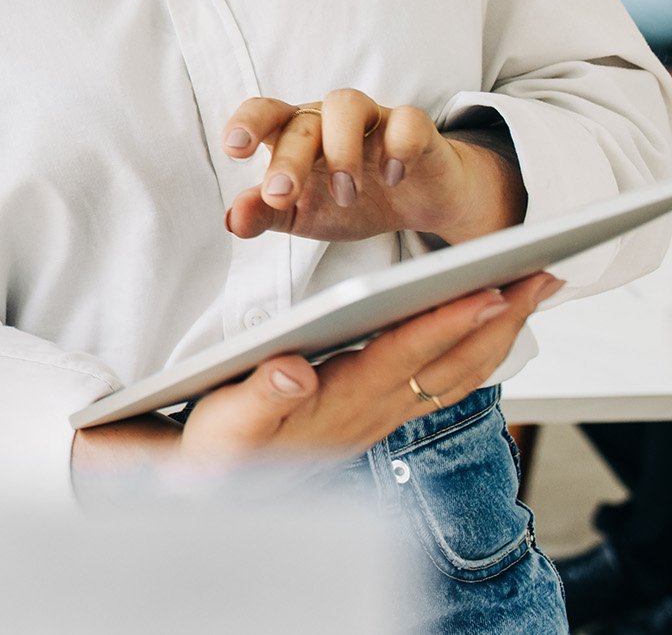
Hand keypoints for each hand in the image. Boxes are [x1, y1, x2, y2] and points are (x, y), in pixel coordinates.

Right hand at [73, 272, 560, 486]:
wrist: (219, 484)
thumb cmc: (221, 444)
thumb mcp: (228, 418)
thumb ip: (262, 395)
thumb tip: (295, 373)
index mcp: (340, 401)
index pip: (403, 356)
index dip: (445, 324)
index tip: (485, 292)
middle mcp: (373, 410)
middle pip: (452, 364)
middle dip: (500, 319)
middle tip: (541, 276)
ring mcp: (383, 415)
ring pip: (458, 375)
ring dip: (501, 333)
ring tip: (531, 291)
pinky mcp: (379, 413)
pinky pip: (445, 383)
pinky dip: (477, 351)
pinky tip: (489, 330)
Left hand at [222, 89, 525, 244]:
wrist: (416, 202)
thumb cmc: (349, 201)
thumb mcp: (302, 214)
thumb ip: (266, 213)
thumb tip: (233, 220)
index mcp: (293, 133)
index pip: (263, 113)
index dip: (246, 123)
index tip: (234, 148)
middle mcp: (327, 118)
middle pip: (302, 122)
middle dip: (288, 159)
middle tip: (282, 195)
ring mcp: (371, 118)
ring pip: (347, 106)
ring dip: (341, 150)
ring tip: (345, 194)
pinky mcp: (414, 128)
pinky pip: (407, 120)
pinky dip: (399, 146)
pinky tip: (392, 177)